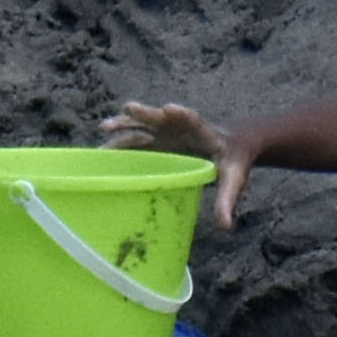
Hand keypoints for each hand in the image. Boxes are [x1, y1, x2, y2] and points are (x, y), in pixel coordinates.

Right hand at [105, 101, 244, 225]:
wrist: (233, 143)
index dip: (182, 114)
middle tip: (129, 109)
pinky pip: (137, 138)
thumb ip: (227, 200)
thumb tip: (226, 227)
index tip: (169, 109)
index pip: (194, 120)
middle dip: (146, 114)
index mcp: (205, 132)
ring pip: (144, 125)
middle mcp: (183, 127)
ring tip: (104, 127)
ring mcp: (168, 131)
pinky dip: (121, 141)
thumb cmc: (234, 160)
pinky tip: (102, 151)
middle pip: (162, 117)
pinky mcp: (159, 140)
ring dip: (126, 124)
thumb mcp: (235, 179)